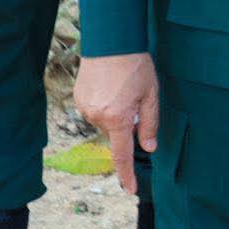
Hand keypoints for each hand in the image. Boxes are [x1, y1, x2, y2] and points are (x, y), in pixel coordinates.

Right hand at [73, 52, 158, 194]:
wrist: (111, 39)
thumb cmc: (134, 64)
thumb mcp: (150, 94)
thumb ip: (149, 124)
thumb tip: (149, 148)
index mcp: (117, 117)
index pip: (122, 154)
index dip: (127, 174)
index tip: (130, 189)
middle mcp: (97, 116)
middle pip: (115, 132)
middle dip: (124, 122)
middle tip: (132, 96)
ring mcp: (85, 107)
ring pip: (104, 121)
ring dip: (113, 112)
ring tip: (118, 87)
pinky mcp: (78, 97)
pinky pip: (93, 110)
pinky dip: (102, 104)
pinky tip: (107, 85)